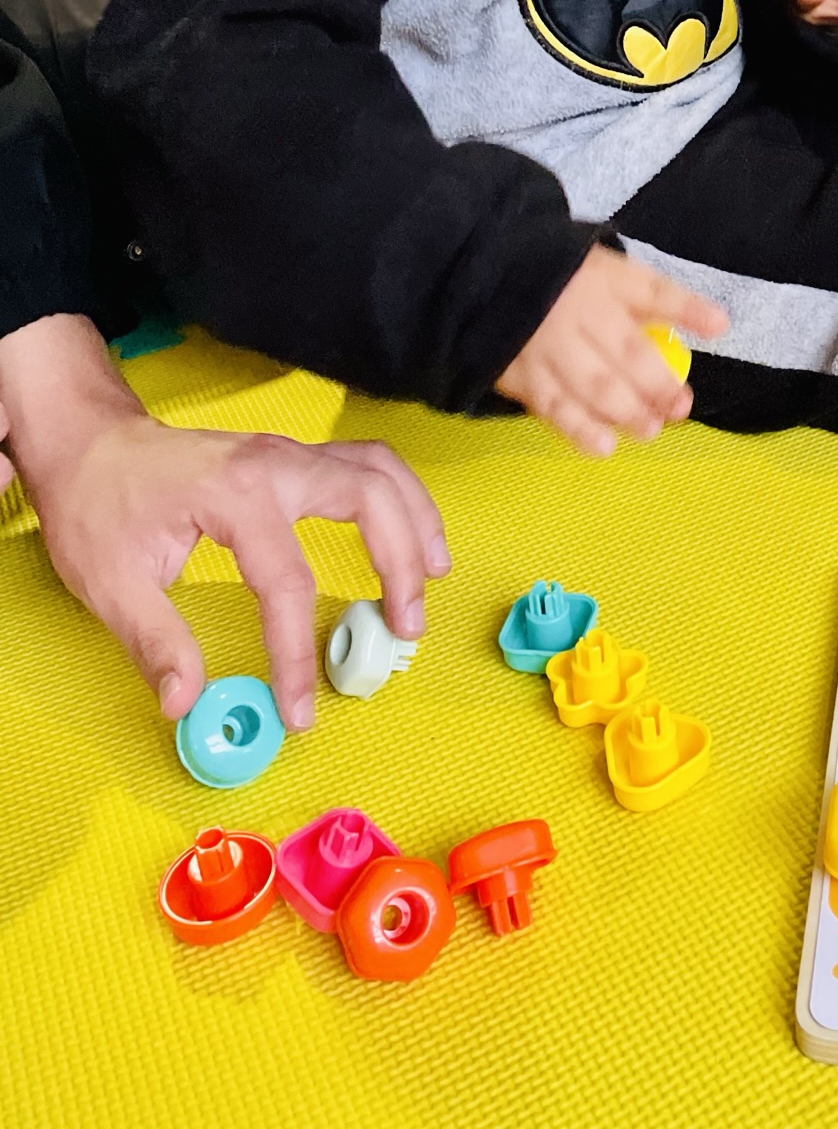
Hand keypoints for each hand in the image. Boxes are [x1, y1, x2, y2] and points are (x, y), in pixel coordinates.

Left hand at [0, 314, 448, 731]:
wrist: (89, 443)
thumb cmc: (96, 504)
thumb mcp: (109, 582)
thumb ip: (156, 643)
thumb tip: (187, 702)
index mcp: (233, 494)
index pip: (287, 581)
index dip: (296, 653)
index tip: (298, 709)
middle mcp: (275, 463)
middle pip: (369, 499)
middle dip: (399, 564)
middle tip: (405, 627)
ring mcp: (289, 453)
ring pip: (380, 470)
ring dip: (416, 520)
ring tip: (433, 576)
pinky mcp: (293, 458)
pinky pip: (367, 464)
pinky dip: (399, 498)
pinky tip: (410, 535)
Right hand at [496, 244, 727, 457]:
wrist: (485, 280)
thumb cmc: (564, 282)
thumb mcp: (607, 273)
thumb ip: (651, 302)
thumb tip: (716, 325)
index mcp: (604, 281)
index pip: (652, 292)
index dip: (686, 308)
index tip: (718, 325)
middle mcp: (577, 313)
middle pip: (626, 352)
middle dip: (657, 385)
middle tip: (677, 409)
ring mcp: (546, 345)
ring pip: (592, 385)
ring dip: (626, 412)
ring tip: (649, 430)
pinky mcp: (519, 374)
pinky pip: (553, 406)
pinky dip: (578, 430)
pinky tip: (602, 447)